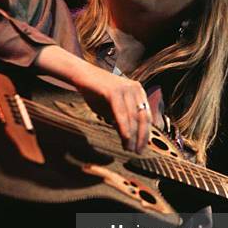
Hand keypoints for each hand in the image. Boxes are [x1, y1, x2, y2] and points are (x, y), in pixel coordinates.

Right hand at [33, 46, 151, 152]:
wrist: (81, 75)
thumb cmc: (96, 92)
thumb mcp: (112, 108)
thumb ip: (122, 120)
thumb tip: (129, 138)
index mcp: (138, 92)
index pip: (146, 116)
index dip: (145, 133)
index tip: (142, 148)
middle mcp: (135, 89)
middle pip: (143, 118)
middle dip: (141, 137)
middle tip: (138, 152)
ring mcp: (125, 89)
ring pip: (133, 117)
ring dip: (132, 136)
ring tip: (129, 149)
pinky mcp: (114, 92)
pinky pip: (122, 114)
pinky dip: (124, 128)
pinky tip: (125, 138)